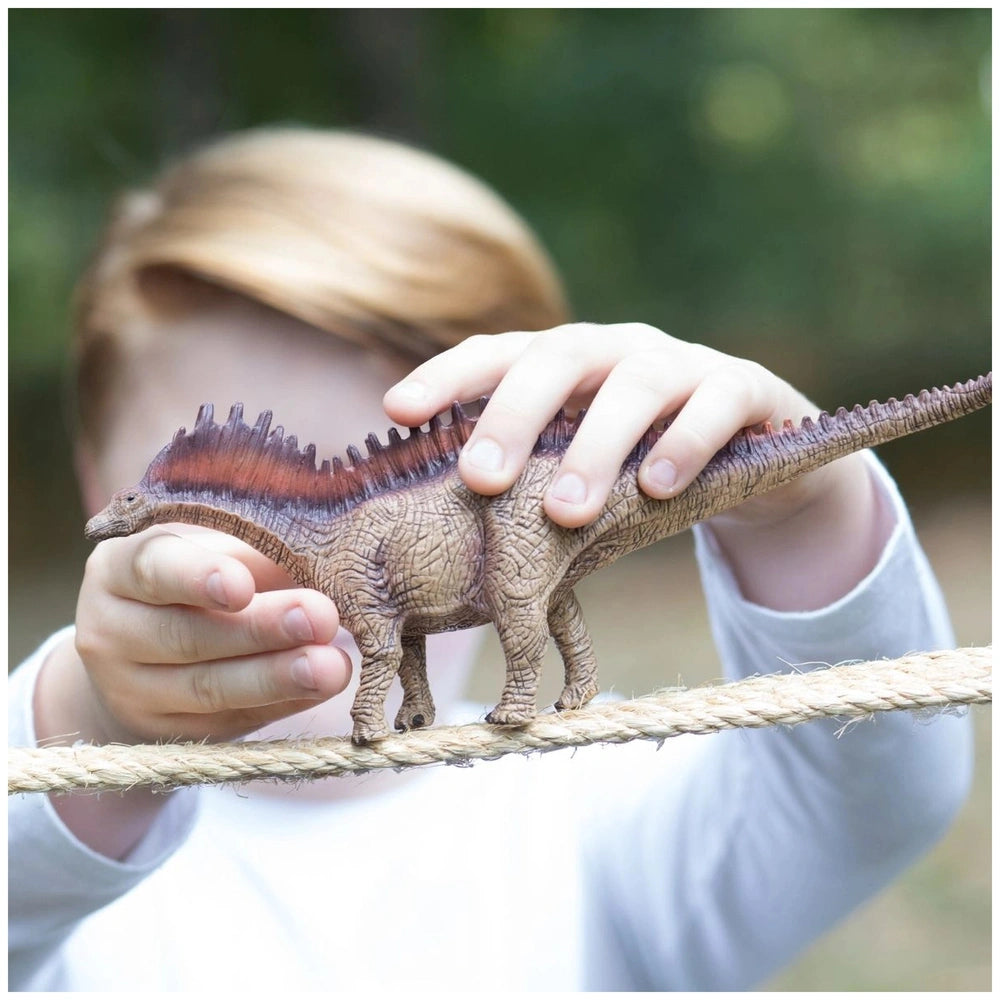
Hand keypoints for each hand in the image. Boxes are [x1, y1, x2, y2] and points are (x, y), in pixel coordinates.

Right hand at [37, 525, 350, 745]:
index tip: (241, 585)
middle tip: (321, 618)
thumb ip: (253, 550)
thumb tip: (318, 555)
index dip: (196, 577)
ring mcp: (133, 692)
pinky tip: (321, 689)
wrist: (144, 651)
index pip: (152, 569)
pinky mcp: (168, 735)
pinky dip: (282, 704)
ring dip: (277, 678)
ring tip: (332, 666)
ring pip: (208, 689)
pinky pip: (230, 722)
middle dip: (260, 629)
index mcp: (118, 570)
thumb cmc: (195, 576)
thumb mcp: (212, 548)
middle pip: (187, 636)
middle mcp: (112, 633)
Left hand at [385, 323, 823, 527]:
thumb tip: (443, 540)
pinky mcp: (744, 389)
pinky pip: (714, 404)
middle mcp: (617, 350)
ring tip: (565, 511)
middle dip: (513, 416)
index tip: (396, 412)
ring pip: (636, 384)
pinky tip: (658, 486)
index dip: (446, 377)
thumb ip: (530, 482)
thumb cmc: (639, 468)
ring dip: (595, 446)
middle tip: (480, 481)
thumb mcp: (580, 470)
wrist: (753, 458)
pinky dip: (683, 442)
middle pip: (559, 358)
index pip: (497, 354)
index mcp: (565, 364)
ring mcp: (683, 363)